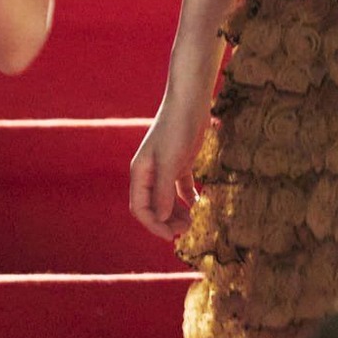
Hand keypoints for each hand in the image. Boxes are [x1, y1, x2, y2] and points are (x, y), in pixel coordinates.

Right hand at [128, 83, 211, 240]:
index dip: (153, 225)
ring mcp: (165, 167)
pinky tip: (197, 204)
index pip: (140, 208)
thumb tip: (160, 218)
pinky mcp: (180, 162)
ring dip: (176, 212)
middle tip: (185, 230)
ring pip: (166, 199)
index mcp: (141, 173)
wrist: (190, 101)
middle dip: (166, 221)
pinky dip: (187, 198)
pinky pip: (180, 187)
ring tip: (191, 221)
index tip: (170, 236)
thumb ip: (163, 191)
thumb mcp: (170, 161)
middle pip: (153, 206)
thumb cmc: (176, 129)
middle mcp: (150, 173)